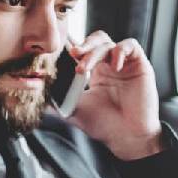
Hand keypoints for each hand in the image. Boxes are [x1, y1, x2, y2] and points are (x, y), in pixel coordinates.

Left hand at [67, 31, 163, 160]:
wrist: (127, 137)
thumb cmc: (104, 125)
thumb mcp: (74, 110)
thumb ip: (57, 100)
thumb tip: (37, 94)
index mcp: (95, 73)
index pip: (83, 50)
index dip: (72, 48)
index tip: (59, 54)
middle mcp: (109, 65)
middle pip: (94, 41)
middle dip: (82, 45)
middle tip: (73, 54)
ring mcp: (124, 64)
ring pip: (107, 42)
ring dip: (94, 52)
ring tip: (84, 68)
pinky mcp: (139, 64)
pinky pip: (130, 46)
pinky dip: (120, 51)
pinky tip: (114, 66)